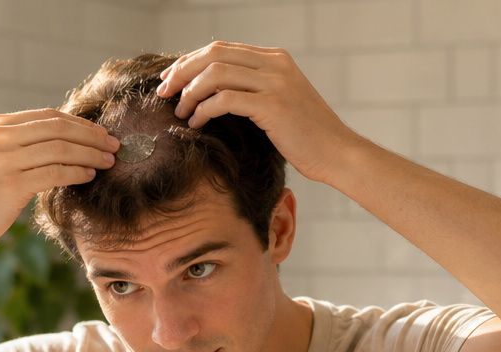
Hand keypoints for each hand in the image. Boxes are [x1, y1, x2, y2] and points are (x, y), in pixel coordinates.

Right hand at [0, 109, 119, 258]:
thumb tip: (64, 142)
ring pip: (61, 148)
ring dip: (91, 154)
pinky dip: (77, 172)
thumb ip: (20, 146)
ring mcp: (4, 159)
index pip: (49, 116)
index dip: (81, 124)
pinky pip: (55, 172)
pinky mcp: (11, 184)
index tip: (103, 134)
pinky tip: (89, 176)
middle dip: (92, 136)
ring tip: (109, 162)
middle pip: (59, 127)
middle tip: (115, 146)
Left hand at [157, 41, 361, 183]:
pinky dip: (203, 110)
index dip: (190, 61)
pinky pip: (224, 100)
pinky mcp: (272, 106)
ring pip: (215, 74)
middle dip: (182, 72)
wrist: (337, 153)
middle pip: (213, 55)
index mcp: (275, 58)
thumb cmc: (306, 136)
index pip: (221, 49)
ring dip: (189, 92)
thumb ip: (254, 88)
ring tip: (179, 111)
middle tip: (163, 92)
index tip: (170, 79)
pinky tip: (195, 123)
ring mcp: (275, 83)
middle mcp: (275, 64)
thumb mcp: (281, 102)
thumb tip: (213, 91)